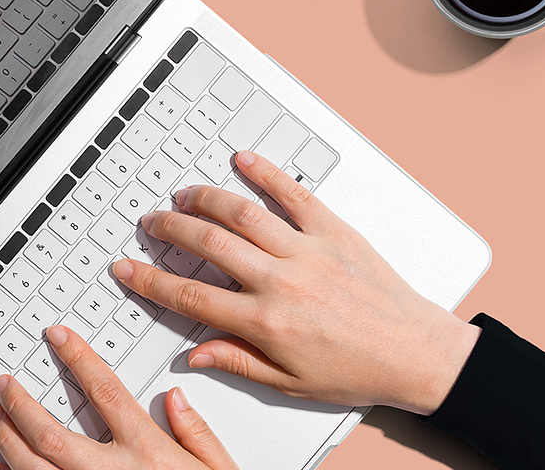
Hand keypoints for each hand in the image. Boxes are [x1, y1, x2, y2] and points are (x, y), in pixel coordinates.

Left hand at [0, 325, 237, 469]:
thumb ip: (198, 435)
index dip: (78, 358)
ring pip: (33, 467)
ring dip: (7, 440)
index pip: (105, 392)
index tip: (58, 338)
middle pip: (51, 434)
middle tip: (3, 384)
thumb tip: (176, 400)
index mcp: (149, 454)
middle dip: (20, 404)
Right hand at [111, 151, 479, 414]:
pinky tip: (244, 162)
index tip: (129, 270)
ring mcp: (308, 252)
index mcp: (265, 323)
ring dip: (206, 199)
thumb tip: (194, 354)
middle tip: (151, 223)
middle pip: (208, 244)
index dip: (150, 281)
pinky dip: (266, 174)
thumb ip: (236, 362)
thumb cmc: (359, 368)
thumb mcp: (288, 382)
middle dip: (170, 229)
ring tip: (185, 195)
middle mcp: (282, 282)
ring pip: (242, 214)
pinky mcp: (335, 232)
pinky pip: (294, 195)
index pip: (190, 297)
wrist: (416, 353)